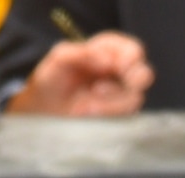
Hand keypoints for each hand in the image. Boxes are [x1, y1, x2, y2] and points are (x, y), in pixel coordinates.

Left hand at [10, 30, 148, 111]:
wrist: (40, 111)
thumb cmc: (50, 80)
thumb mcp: (59, 58)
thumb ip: (82, 52)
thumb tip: (106, 60)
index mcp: (109, 52)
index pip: (133, 51)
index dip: (131, 58)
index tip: (118, 66)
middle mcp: (118, 74)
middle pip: (144, 75)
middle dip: (131, 82)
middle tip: (99, 89)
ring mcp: (118, 98)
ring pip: (133, 100)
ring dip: (109, 104)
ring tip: (85, 106)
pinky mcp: (114, 119)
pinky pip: (122, 119)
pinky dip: (105, 117)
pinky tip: (85, 115)